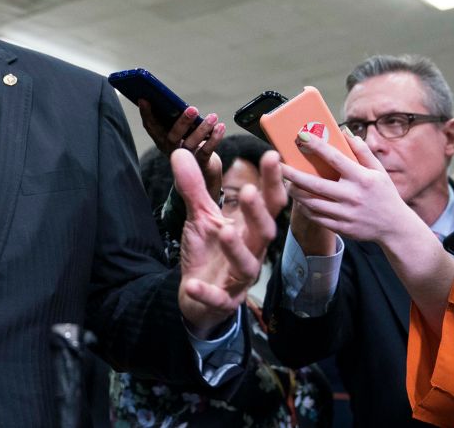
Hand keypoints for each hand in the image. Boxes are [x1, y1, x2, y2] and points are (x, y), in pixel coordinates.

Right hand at [138, 102, 224, 198]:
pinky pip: (206, 151)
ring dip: (202, 129)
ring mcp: (185, 159)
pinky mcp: (199, 164)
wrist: (203, 172)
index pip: (151, 127)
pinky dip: (214, 138)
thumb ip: (175, 120)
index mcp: (162, 139)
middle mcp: (171, 150)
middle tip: (193, 109)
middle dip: (182, 122)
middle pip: (172, 137)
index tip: (144, 99)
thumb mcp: (180, 131)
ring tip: (213, 116)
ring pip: (191, 143)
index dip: (146, 114)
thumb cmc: (191, 143)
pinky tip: (220, 127)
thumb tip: (178, 103)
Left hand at [173, 150, 276, 337]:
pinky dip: (207, 292)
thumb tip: (182, 152)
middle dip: (258, 212)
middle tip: (250, 191)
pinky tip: (192, 284)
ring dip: (237, 248)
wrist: (198, 297)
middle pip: (264, 231)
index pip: (267, 202)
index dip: (272, 181)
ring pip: (246, 264)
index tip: (272, 155)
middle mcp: (252, 251)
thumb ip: (194, 186)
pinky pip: (218, 298)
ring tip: (225, 232)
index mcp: (250, 228)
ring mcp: (239, 278)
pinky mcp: (224, 301)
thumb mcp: (200, 216)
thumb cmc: (209, 251)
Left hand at [282, 132, 420, 245]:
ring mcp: (346, 214)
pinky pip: (316, 217)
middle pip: (315, 184)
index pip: (335, 158)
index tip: (301, 136)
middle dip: (294, 174)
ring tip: (287, 183)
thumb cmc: (385, 194)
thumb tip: (346, 134)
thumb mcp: (378, 171)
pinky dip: (305, 208)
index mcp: (361, 178)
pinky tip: (299, 200)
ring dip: (296, 192)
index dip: (317, 146)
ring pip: (312, 202)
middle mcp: (352, 196)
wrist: (395, 227)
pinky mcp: (341, 227)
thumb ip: (363, 152)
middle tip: (280, 166)